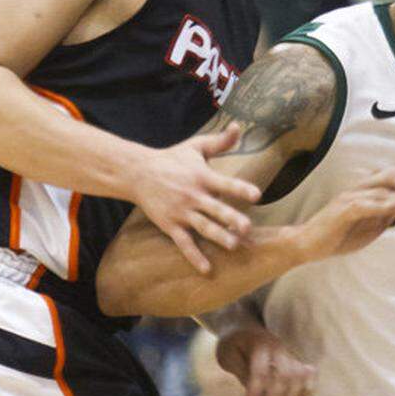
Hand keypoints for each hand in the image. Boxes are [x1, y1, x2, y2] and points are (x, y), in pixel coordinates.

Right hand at [128, 124, 261, 272]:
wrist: (138, 173)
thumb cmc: (172, 159)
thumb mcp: (196, 147)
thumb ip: (220, 141)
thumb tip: (238, 126)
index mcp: (203, 177)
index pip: (225, 183)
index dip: (240, 189)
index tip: (256, 195)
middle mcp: (194, 196)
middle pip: (216, 209)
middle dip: (232, 218)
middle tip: (247, 228)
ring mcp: (182, 213)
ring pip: (203, 227)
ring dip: (219, 237)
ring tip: (234, 246)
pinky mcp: (171, 225)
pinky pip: (184, 243)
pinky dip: (195, 257)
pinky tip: (207, 269)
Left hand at [216, 326, 316, 395]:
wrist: (243, 324)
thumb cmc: (233, 343)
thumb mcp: (228, 356)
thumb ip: (243, 374)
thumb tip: (258, 395)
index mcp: (259, 345)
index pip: (261, 371)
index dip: (254, 391)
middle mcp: (278, 348)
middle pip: (286, 374)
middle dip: (275, 395)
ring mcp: (288, 353)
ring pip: (299, 375)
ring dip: (290, 395)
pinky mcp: (294, 360)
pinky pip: (308, 375)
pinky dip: (307, 388)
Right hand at [299, 166, 394, 261]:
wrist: (306, 245)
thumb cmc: (337, 236)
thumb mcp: (369, 226)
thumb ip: (386, 215)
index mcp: (365, 188)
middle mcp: (359, 187)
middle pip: (393, 173)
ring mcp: (351, 196)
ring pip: (385, 187)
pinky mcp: (345, 209)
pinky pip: (372, 203)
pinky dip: (394, 207)